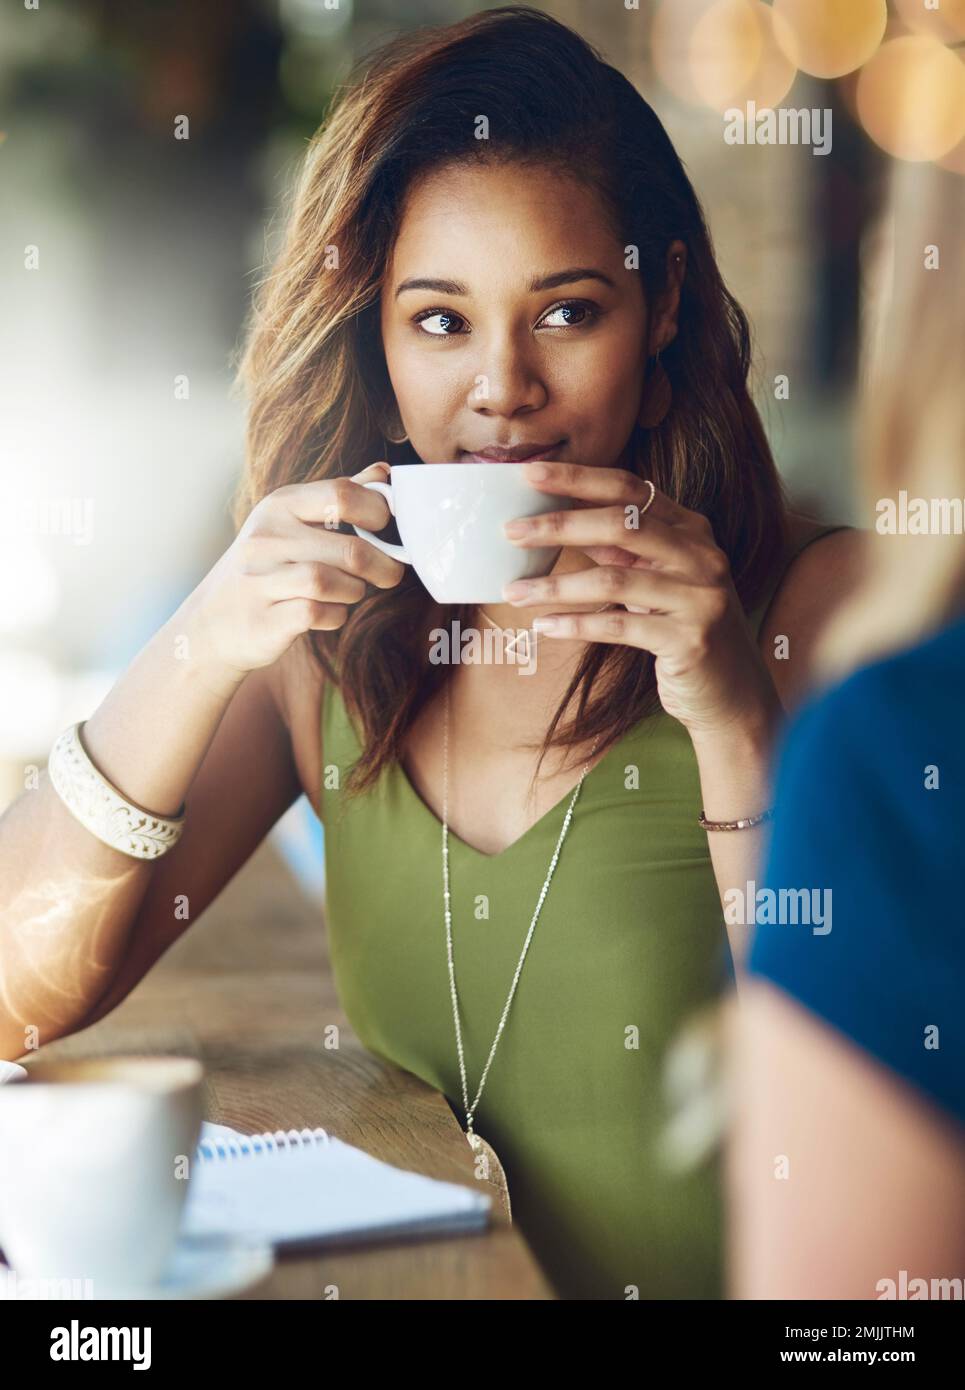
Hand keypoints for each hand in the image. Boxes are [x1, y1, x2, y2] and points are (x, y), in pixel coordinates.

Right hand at [183, 462, 405, 679]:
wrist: (212, 622)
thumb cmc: (265, 568)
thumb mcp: (291, 523)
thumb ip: (338, 498)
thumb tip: (383, 472)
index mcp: (280, 506)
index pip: (342, 494)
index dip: (378, 512)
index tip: (385, 530)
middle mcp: (266, 538)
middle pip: (350, 550)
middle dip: (382, 566)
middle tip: (388, 574)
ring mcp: (261, 579)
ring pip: (333, 582)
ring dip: (355, 591)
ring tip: (350, 592)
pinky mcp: (263, 620)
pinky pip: (318, 613)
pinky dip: (335, 616)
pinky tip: (328, 612)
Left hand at [501, 460, 779, 739]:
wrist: (732, 692)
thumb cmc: (682, 631)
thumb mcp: (654, 581)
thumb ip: (620, 551)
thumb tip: (563, 522)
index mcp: (691, 530)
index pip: (630, 489)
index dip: (578, 478)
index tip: (529, 473)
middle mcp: (701, 556)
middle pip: (621, 524)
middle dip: (559, 525)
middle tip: (510, 532)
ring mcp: (701, 597)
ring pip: (613, 579)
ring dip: (555, 586)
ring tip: (513, 592)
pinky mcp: (690, 639)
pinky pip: (619, 626)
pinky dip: (576, 624)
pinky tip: (544, 627)